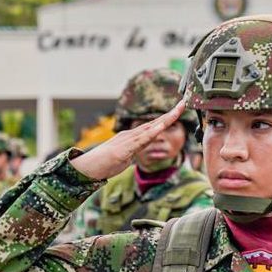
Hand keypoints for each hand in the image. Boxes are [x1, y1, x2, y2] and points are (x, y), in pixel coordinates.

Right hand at [70, 101, 185, 180]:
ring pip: (150, 128)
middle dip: (171, 114)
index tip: (179, 110)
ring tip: (178, 110)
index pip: (153, 126)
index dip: (167, 118)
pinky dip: (152, 133)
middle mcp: (131, 135)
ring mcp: (127, 141)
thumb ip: (130, 154)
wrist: (86, 168)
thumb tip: (133, 154)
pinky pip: (140, 141)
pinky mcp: (124, 150)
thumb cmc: (103, 164)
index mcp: (132, 137)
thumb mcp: (123, 159)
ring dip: (165, 119)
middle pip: (155, 123)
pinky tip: (161, 127)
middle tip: (184, 103)